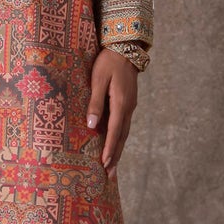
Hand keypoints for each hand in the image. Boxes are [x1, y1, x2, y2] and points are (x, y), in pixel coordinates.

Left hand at [85, 48, 138, 176]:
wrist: (125, 48)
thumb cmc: (108, 62)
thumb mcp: (98, 80)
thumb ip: (95, 102)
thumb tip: (92, 125)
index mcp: (121, 103)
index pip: (115, 131)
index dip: (109, 148)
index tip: (104, 164)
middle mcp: (129, 108)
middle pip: (122, 137)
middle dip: (115, 156)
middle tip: (110, 175)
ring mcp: (130, 106)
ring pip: (124, 132)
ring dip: (118, 149)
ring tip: (112, 166)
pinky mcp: (129, 103)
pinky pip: (124, 125)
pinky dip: (120, 138)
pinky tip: (115, 144)